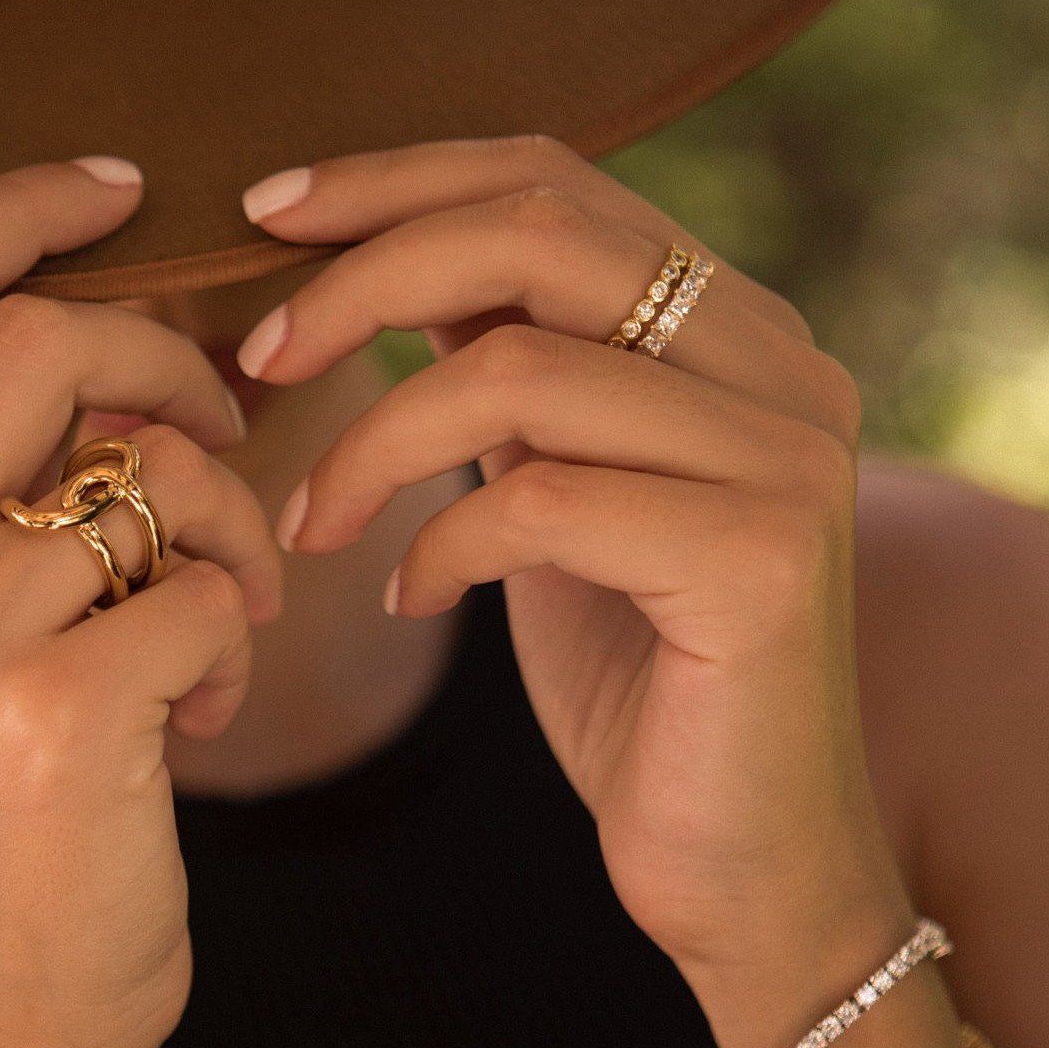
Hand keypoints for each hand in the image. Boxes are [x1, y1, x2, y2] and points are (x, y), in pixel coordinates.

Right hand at [0, 164, 280, 1047]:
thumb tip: (102, 351)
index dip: (19, 207)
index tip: (126, 190)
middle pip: (44, 336)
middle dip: (170, 359)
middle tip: (223, 423)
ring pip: (154, 469)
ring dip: (229, 525)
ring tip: (223, 608)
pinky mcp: (56, 710)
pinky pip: (207, 588)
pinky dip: (236, 634)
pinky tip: (199, 717)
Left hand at [238, 135, 911, 1027]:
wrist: (747, 866)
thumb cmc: (639, 686)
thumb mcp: (558, 500)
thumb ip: (515, 382)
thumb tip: (384, 277)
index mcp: (733, 330)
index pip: (554, 182)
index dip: (398, 180)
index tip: (269, 215)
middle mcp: (781, 366)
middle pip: (540, 232)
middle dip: (365, 279)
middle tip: (263, 362)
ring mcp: (785, 456)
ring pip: (521, 369)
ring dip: (373, 443)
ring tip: (312, 526)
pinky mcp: (760, 560)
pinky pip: (539, 502)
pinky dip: (436, 545)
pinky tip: (407, 600)